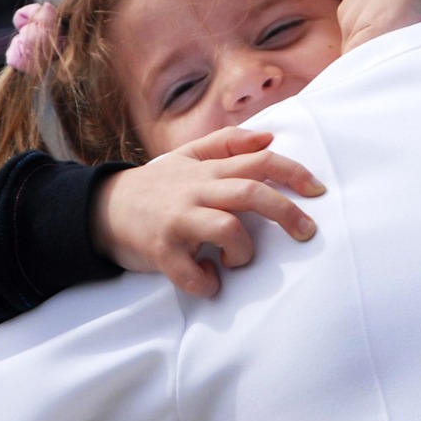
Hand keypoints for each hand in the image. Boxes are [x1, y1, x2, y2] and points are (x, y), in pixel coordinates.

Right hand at [91, 127, 324, 297]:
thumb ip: (229, 144)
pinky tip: (210, 281)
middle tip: (307, 232)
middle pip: (250, 193)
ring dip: (243, 250)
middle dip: (285, 212)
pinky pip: (190, 272)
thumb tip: (270, 138)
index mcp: (208, 170)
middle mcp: (196, 191)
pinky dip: (207, 282)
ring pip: (226, 228)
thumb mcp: (189, 156)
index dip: (293, 172)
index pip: (259, 161)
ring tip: (237, 260)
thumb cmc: (157, 185)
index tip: (318, 189)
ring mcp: (179, 220)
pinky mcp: (161, 250)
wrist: (102, 208)